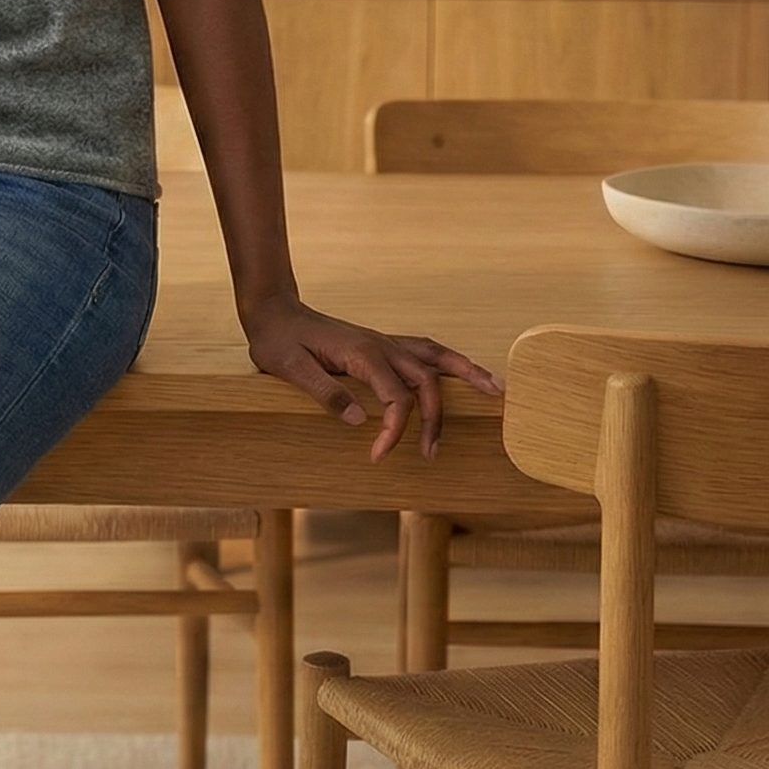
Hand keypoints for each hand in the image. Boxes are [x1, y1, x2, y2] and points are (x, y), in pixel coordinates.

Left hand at [241, 296, 502, 461]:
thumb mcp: (290, 368)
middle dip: (435, 419)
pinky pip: (425, 351)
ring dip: (466, 375)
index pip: (396, 398)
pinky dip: (449, 362)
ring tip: (496, 393)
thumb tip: (361, 421)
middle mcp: (381, 346)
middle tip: (430, 453)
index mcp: (362, 355)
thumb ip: (325, 392)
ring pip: (436, 358)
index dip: (394, 430)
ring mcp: (384, 342)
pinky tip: (465, 372)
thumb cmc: (278, 340)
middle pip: (425, 382)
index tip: (378, 456)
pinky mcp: (382, 344)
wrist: (273, 311)